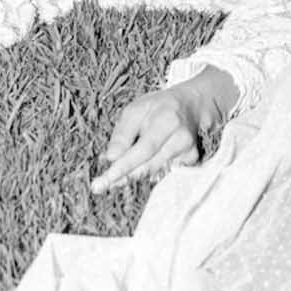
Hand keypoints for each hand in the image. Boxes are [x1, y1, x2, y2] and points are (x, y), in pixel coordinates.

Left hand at [90, 66, 236, 195]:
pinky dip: (148, 173)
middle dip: (122, 177)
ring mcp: (189, 152)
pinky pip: (163, 174)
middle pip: (148, 166)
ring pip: (154, 173)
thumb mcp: (135, 110)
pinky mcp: (191, 162)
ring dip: (132, 176)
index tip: (103, 182)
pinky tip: (141, 165)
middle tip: (99, 186)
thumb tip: (112, 158)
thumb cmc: (157, 107)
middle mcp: (181, 138)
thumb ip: (123, 133)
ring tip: (116, 174)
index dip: (123, 167)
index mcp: (167, 120)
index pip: (143, 150)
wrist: (190, 105)